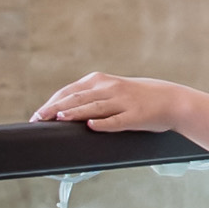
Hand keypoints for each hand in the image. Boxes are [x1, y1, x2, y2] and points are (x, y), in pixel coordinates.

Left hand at [32, 72, 189, 134]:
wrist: (172, 100)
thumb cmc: (139, 97)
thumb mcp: (113, 91)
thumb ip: (92, 97)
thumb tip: (62, 110)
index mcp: (101, 81)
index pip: (70, 91)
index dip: (52, 102)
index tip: (37, 115)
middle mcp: (110, 88)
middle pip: (77, 98)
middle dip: (54, 108)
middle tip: (37, 119)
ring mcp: (123, 102)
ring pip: (94, 107)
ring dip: (75, 112)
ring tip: (58, 118)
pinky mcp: (135, 116)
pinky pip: (116, 120)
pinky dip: (103, 123)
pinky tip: (91, 126)